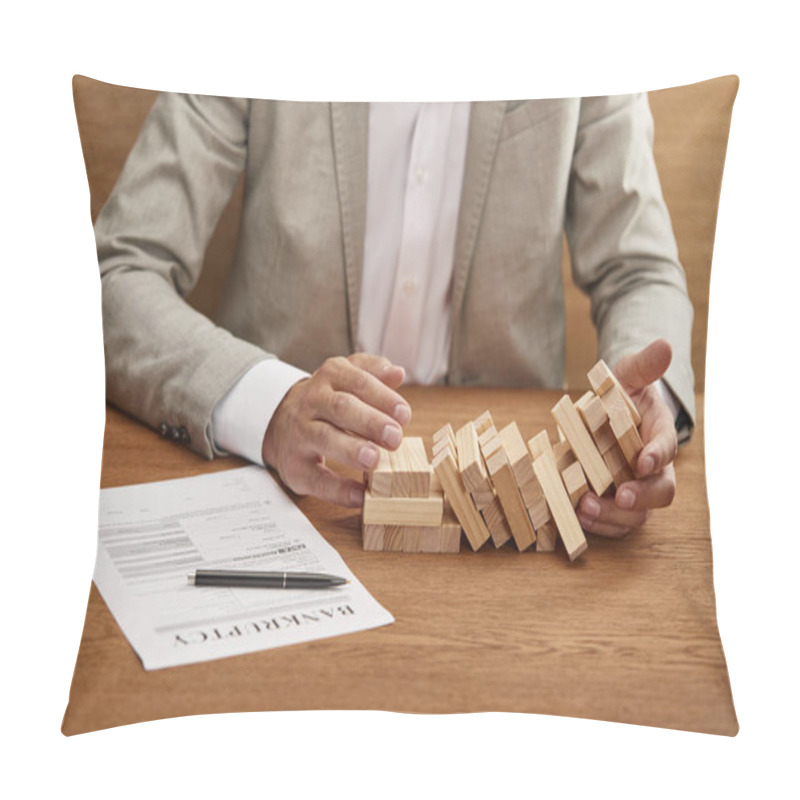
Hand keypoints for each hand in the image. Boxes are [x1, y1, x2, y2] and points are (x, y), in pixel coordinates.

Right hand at [262, 354, 410, 507]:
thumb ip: (373, 372)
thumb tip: (397, 373)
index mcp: (330, 378)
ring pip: (325, 438)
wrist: (280, 422)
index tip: (404, 415)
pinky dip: (339, 489)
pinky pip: (316, 478)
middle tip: (395, 437)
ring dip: (351, 449)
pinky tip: (360, 495)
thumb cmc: (326, 401)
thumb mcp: (346, 377)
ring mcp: (301, 434)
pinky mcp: (294, 465)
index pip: (358, 382)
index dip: (383, 398)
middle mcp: (312, 402)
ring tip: (375, 459)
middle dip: (370, 422)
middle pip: (341, 408)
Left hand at [576, 339, 678, 536]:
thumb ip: (643, 365)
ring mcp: (633, 489)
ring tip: (584, 509)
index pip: (666, 448)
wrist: (604, 416)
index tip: (642, 461)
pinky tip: (574, 518)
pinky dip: (596, 525)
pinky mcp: (611, 504)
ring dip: (612, 516)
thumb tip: (664, 345)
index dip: (657, 457)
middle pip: (660, 492)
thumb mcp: (627, 375)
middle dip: (641, 497)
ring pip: (635, 514)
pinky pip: (611, 523)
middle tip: (620, 496)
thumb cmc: (620, 395)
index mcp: (658, 436)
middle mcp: (651, 469)